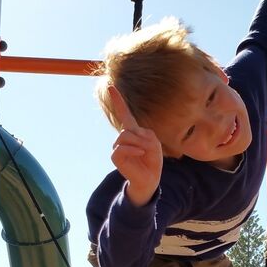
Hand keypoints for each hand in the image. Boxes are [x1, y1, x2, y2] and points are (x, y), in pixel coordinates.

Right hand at [109, 86, 162, 206]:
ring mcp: (118, 147)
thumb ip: (144, 135)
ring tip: (144, 152)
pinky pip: (121, 148)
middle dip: (142, 137)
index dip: (118, 101)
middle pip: (128, 128)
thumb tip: (128, 138)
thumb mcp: (155, 144)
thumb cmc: (152, 161)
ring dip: (138, 143)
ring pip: (124, 136)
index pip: (124, 114)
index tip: (111, 87)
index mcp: (133, 131)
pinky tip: (140, 153)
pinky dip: (133, 149)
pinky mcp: (116, 157)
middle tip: (149, 149)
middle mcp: (124, 138)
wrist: (150, 179)